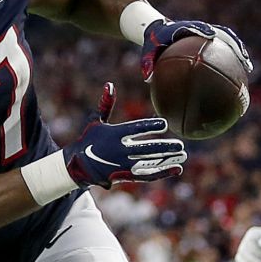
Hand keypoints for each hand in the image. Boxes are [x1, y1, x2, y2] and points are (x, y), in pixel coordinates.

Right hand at [62, 85, 186, 187]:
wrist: (78, 166)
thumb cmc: (89, 139)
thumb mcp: (95, 121)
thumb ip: (105, 104)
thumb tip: (110, 84)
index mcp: (114, 134)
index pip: (135, 129)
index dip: (150, 126)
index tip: (165, 124)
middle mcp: (119, 151)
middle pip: (146, 149)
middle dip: (165, 147)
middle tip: (181, 144)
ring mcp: (123, 165)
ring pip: (150, 163)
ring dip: (167, 160)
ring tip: (183, 155)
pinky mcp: (125, 176)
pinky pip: (147, 175)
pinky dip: (162, 172)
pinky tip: (177, 169)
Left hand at [138, 18, 251, 81]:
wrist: (158, 28)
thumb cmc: (153, 41)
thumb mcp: (148, 51)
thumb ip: (148, 63)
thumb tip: (147, 79)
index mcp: (186, 27)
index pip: (198, 26)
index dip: (205, 30)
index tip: (212, 36)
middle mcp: (201, 28)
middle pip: (221, 33)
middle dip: (232, 43)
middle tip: (241, 56)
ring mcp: (208, 33)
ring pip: (228, 40)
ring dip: (238, 51)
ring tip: (247, 67)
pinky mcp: (211, 40)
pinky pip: (224, 49)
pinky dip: (232, 59)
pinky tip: (238, 76)